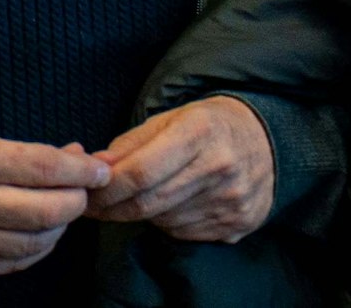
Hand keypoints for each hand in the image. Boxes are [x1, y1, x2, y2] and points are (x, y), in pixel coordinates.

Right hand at [0, 129, 110, 276]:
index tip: (98, 168)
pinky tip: (40, 233)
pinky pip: (14, 261)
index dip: (78, 170)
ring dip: (60, 226)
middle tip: (84, 190)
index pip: (39, 166)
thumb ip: (14, 151)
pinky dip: (37, 248)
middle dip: (76, 200)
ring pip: (36, 241)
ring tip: (62, 210)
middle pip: (45, 209)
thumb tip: (69, 157)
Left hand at [87, 96, 273, 242]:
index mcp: (198, 132)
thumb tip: (96, 167)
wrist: (266, 142)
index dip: (107, 187)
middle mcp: (219, 168)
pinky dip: (165, 222)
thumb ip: (130, 144)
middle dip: (113, 207)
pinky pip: (185, 232)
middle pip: (150, 201)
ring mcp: (231, 200)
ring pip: (164, 220)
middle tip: (91, 205)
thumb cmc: (206, 125)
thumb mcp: (168, 119)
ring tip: (131, 199)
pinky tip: (166, 205)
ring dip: (139, 214)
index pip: (141, 172)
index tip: (85, 190)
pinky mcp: (239, 224)